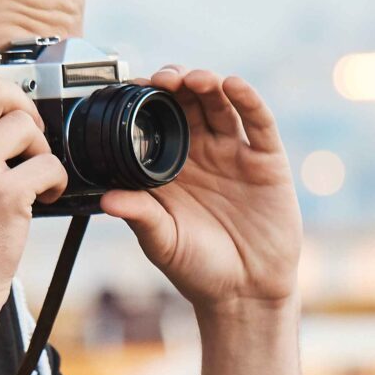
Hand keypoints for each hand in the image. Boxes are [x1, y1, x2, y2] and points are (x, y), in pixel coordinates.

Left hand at [101, 69, 300, 313]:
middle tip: (162, 79)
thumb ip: (140, 216)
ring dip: (207, 83)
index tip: (133, 87)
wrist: (244, 295)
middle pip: (189, 102)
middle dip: (175, 83)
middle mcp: (203, 153)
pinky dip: (247, 99)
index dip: (148, 99)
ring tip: (193, 78)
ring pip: (221, 104)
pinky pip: (259, 123)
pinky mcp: (267, 161)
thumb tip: (106, 199)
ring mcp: (236, 154)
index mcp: (171, 166)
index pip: (157, 119)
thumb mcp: (162, 242)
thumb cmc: (198, 270)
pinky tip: (233, 86)